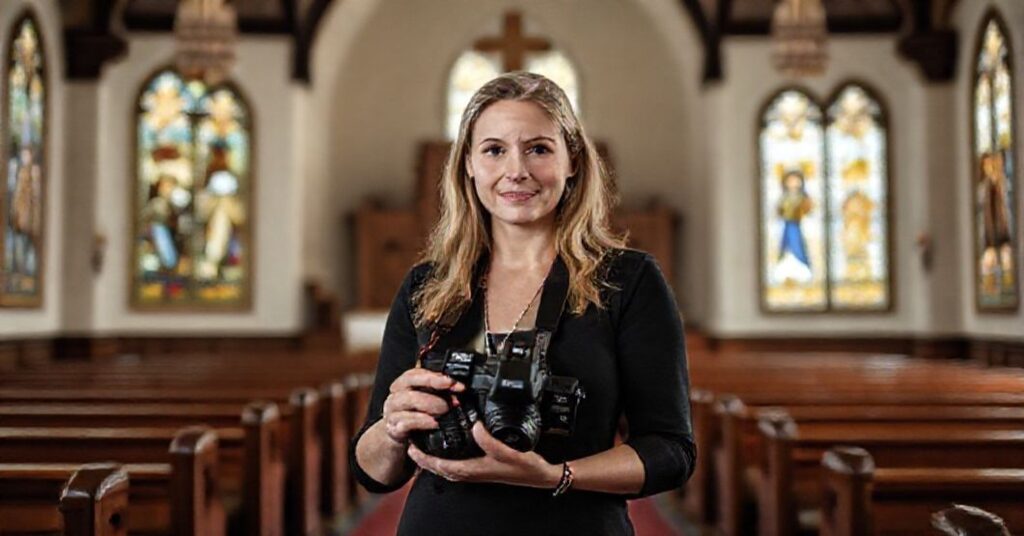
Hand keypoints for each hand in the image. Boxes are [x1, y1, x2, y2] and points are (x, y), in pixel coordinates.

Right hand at [382, 368, 464, 446]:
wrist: (401, 435)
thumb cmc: (417, 413)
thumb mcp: (427, 398)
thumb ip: (439, 389)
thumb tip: (458, 386)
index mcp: (404, 383)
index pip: (416, 373)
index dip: (436, 377)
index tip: (453, 383)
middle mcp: (396, 394)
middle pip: (411, 383)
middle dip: (435, 391)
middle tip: (453, 401)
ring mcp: (392, 411)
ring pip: (408, 400)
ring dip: (430, 405)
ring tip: (445, 411)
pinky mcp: (394, 428)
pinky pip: (406, 422)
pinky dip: (423, 421)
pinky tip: (435, 423)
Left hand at [407, 421, 561, 488]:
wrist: (539, 475)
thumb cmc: (524, 466)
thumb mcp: (507, 451)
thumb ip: (489, 440)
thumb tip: (475, 425)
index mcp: (472, 470)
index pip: (439, 465)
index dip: (422, 457)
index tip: (410, 446)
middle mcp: (470, 473)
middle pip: (438, 468)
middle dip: (422, 458)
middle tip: (410, 444)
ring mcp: (474, 471)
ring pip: (445, 467)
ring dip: (432, 458)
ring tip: (422, 445)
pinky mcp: (480, 467)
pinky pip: (455, 464)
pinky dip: (445, 458)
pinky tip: (447, 447)